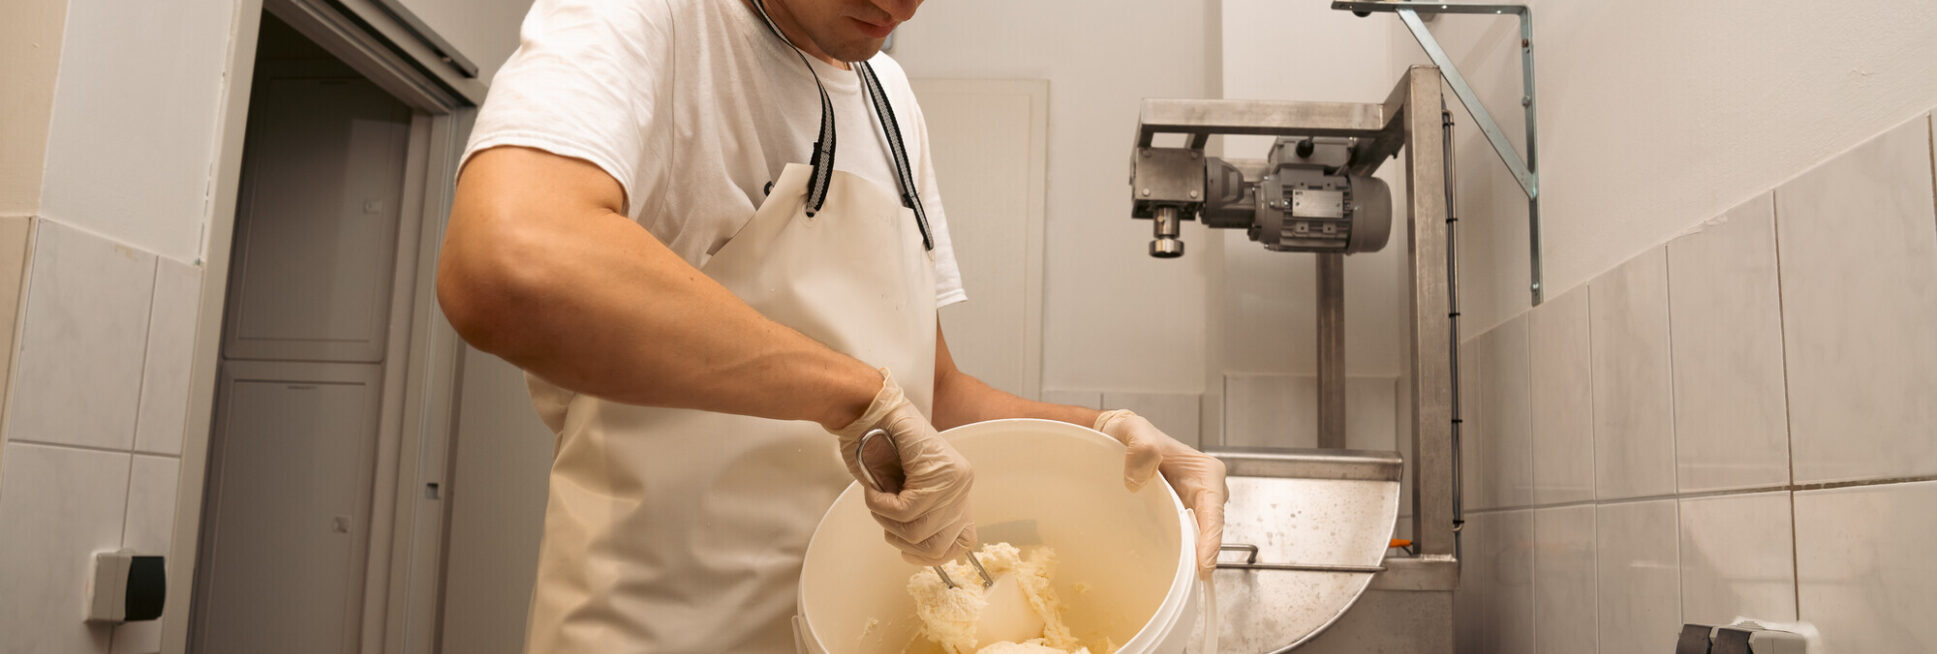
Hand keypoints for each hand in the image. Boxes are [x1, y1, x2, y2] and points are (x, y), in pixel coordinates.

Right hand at [830, 370, 976, 565]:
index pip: (964, 541)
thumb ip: (919, 515)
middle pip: (938, 546)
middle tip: (886, 517)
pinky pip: (905, 511)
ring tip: (878, 498)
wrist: (869, 409)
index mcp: (958, 489)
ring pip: (918, 530)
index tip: (910, 549)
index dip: (933, 553)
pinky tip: (875, 490)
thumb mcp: (903, 488)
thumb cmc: (878, 444)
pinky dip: (881, 506)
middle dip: (902, 540)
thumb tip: (920, 548)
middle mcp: (962, 485)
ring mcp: (953, 479)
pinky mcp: (936, 472)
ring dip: (887, 521)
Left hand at [1094, 410, 1227, 575]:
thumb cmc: (1131, 434)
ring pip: (1199, 535)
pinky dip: (1180, 549)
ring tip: (1178, 577)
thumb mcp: (1134, 432)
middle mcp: (1207, 489)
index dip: (1211, 541)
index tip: (1204, 565)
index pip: (1214, 513)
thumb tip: (1139, 479)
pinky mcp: (1183, 511)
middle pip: (1210, 530)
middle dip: (1202, 555)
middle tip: (1187, 580)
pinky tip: (1167, 562)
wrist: (1120, 437)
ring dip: (1190, 554)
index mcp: (1206, 472)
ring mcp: (1196, 502)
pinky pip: (1186, 534)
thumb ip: (1141, 448)